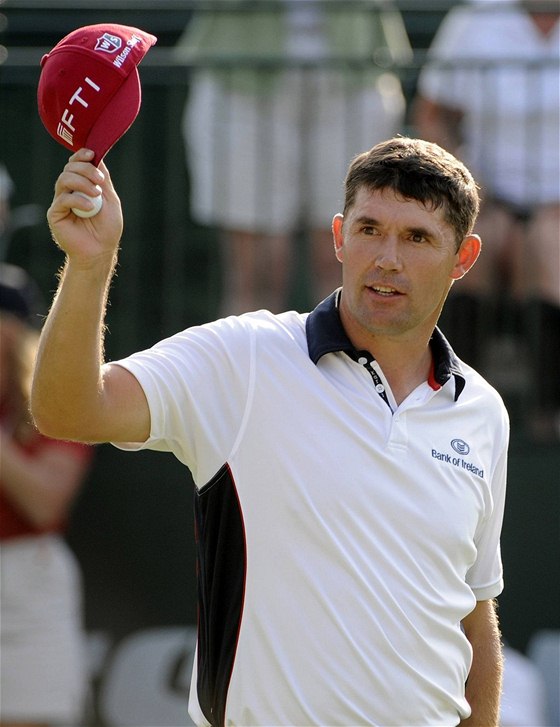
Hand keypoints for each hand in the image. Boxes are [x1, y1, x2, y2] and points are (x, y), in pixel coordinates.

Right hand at [47, 149, 122, 266]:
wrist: (100, 251)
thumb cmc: (107, 228)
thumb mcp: (110, 200)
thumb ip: (104, 180)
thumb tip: (97, 157)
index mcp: (82, 186)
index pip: (76, 164)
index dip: (81, 156)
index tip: (91, 154)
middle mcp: (70, 191)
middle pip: (70, 168)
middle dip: (86, 170)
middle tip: (99, 181)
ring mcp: (61, 202)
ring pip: (64, 179)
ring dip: (82, 182)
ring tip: (95, 194)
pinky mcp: (55, 213)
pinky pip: (62, 199)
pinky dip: (78, 200)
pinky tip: (90, 208)